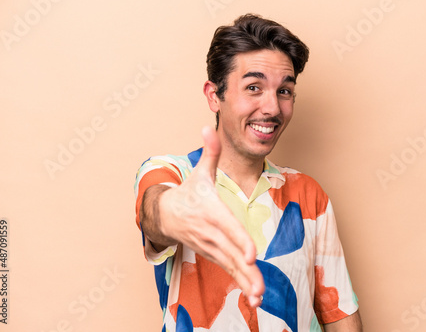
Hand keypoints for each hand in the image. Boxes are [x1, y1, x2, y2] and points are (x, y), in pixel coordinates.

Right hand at [158, 126, 264, 306]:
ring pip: (230, 266)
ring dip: (245, 283)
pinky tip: (254, 297)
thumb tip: (208, 127)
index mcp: (211, 212)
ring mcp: (212, 247)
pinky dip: (241, 283)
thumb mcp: (198, 172)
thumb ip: (210, 152)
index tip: (250, 254)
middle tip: (259, 289)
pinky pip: (229, 270)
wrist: (166, 214)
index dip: (239, 241)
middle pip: (230, 253)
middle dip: (245, 272)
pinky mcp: (214, 254)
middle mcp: (211, 233)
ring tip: (259, 298)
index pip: (227, 228)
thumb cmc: (188, 193)